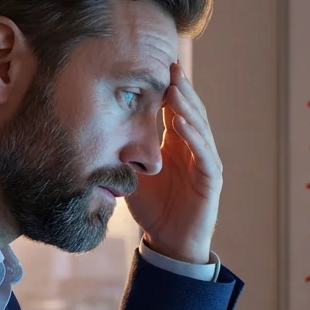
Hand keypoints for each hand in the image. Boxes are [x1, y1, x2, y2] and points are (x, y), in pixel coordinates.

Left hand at [125, 63, 222, 264]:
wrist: (168, 243)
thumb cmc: (152, 210)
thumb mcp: (132, 176)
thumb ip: (124, 155)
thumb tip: (98, 133)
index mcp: (178, 146)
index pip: (176, 111)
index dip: (170, 90)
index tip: (159, 67)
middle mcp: (195, 150)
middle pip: (192, 112)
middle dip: (182, 89)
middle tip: (171, 66)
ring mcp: (205, 163)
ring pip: (200, 128)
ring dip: (188, 107)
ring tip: (175, 88)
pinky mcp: (211, 180)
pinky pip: (204, 154)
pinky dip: (193, 136)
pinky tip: (180, 121)